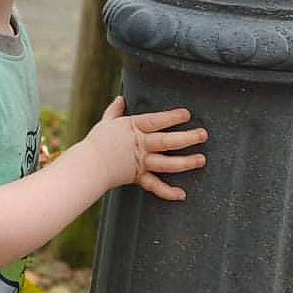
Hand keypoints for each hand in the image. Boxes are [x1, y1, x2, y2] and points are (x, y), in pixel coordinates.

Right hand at [85, 95, 207, 200]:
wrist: (88, 165)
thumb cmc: (97, 142)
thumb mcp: (107, 122)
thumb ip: (115, 111)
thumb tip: (120, 98)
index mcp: (133, 128)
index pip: (155, 121)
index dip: (171, 117)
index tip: (186, 114)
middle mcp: (140, 145)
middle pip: (166, 141)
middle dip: (187, 138)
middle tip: (203, 135)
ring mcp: (141, 162)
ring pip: (167, 163)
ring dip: (186, 162)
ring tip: (201, 160)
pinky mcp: (138, 177)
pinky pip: (155, 186)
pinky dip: (168, 192)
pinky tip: (181, 194)